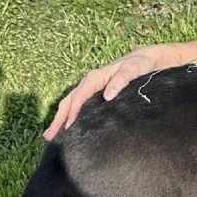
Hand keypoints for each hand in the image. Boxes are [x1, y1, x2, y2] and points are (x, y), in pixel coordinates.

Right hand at [43, 45, 168, 140]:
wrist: (148, 59)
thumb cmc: (141, 64)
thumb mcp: (133, 70)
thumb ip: (121, 80)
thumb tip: (108, 96)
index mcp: (96, 78)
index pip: (79, 97)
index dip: (72, 112)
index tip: (67, 128)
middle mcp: (91, 82)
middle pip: (69, 101)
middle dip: (58, 119)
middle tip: (49, 136)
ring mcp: (93, 88)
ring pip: (72, 104)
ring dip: (62, 119)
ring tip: (52, 136)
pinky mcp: (98, 93)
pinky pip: (80, 105)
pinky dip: (72, 116)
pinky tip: (71, 128)